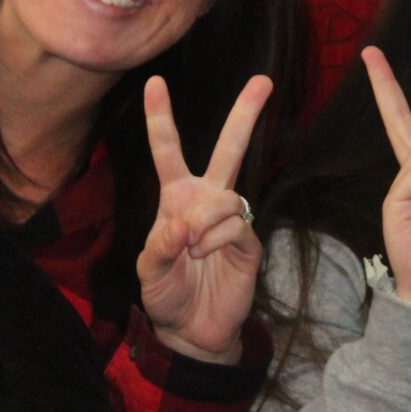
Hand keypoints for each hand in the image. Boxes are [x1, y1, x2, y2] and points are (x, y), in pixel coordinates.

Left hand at [136, 72, 271, 364]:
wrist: (192, 330)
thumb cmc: (166, 294)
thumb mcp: (147, 270)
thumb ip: (159, 245)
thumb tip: (185, 225)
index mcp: (176, 198)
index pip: (168, 151)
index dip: (161, 118)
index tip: (156, 81)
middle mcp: (206, 200)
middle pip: (229, 149)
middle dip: (245, 114)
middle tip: (263, 80)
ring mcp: (230, 219)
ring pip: (226, 195)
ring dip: (204, 221)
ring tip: (192, 248)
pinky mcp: (249, 241)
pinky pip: (235, 224)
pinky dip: (215, 239)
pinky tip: (205, 254)